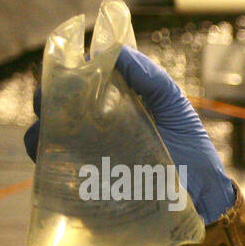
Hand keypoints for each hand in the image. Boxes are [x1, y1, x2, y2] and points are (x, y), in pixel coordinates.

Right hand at [23, 45, 235, 224]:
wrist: (203, 195)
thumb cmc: (190, 146)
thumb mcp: (173, 104)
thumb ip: (149, 76)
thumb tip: (115, 50)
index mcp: (109, 103)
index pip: (73, 82)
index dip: (62, 76)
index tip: (63, 78)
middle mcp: (93, 128)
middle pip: (53, 109)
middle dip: (46, 103)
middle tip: (50, 105)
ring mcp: (87, 158)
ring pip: (46, 142)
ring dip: (42, 135)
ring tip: (54, 137)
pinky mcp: (87, 189)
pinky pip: (57, 179)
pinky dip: (52, 169)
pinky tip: (63, 164)